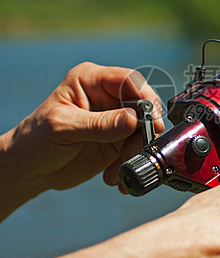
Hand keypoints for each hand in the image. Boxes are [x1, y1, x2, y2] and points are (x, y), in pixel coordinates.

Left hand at [0, 62, 163, 215]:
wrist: (29, 169)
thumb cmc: (36, 140)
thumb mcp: (64, 128)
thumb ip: (99, 124)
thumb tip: (134, 119)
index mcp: (90, 80)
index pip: (128, 80)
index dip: (145, 97)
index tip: (153, 120)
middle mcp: (106, 97)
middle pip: (142, 105)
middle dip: (144, 130)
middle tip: (139, 149)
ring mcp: (114, 120)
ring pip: (143, 130)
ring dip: (135, 152)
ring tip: (118, 171)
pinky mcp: (117, 142)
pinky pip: (136, 150)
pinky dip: (130, 165)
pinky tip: (114, 178)